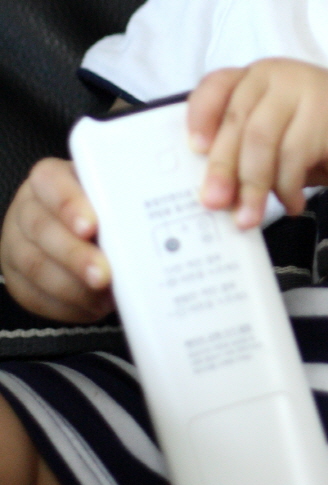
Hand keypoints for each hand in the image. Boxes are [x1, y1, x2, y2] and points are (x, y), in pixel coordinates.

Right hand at [1, 159, 112, 321]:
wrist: (81, 228)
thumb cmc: (104, 207)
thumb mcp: (111, 191)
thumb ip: (123, 196)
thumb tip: (154, 214)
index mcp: (49, 178)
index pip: (51, 182)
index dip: (69, 205)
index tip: (92, 226)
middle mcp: (27, 209)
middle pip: (42, 229)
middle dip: (76, 256)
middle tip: (104, 274)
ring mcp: (16, 244)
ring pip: (35, 266)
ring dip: (73, 287)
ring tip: (104, 295)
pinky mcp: (17, 278)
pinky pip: (33, 296)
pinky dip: (67, 306)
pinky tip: (93, 306)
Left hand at [188, 61, 327, 228]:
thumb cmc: (315, 135)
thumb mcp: (272, 134)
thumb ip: (242, 147)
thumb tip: (210, 191)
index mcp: (256, 76)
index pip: (217, 86)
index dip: (200, 116)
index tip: (194, 150)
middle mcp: (278, 75)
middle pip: (239, 122)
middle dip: (223, 168)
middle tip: (214, 203)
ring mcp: (306, 91)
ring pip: (264, 142)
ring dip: (254, 186)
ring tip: (250, 217)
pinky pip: (295, 158)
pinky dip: (287, 188)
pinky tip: (292, 204)